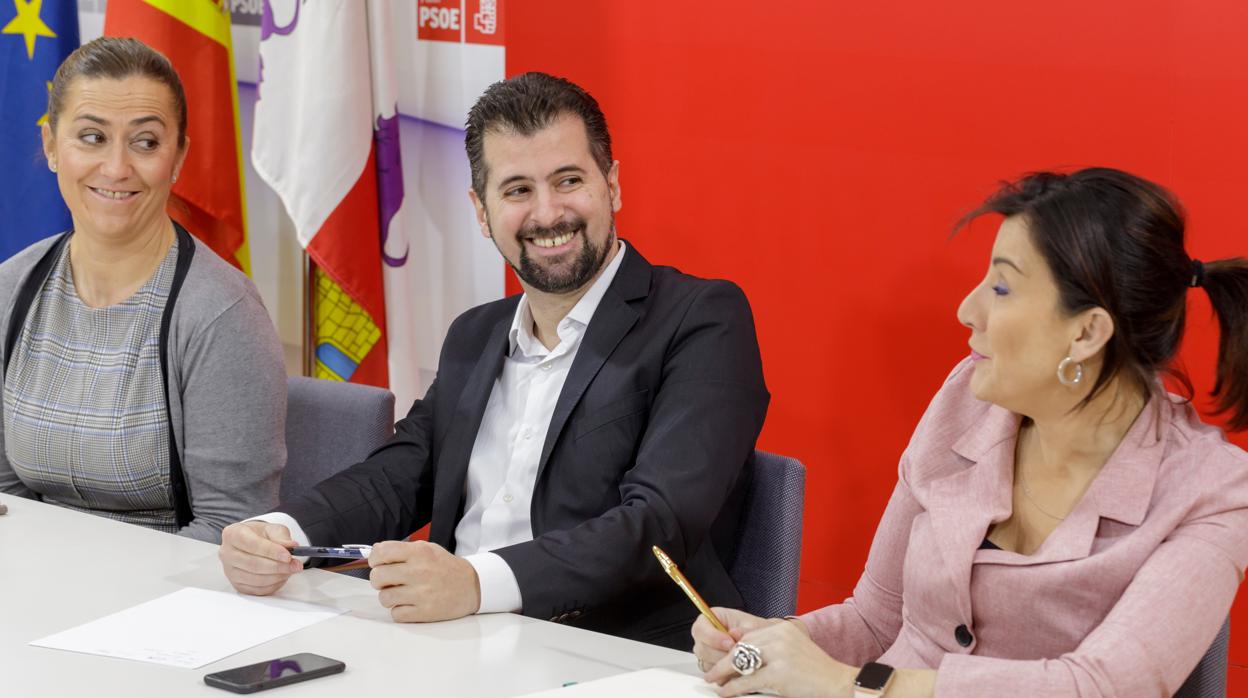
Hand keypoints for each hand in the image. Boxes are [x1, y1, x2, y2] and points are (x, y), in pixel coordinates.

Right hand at [219, 520, 302, 595]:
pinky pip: (256, 590)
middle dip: (278, 566)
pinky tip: (282, 577)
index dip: (271, 551)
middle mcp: (227, 553)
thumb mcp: (273, 529)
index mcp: (233, 534)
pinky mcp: (237, 585)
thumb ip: (282, 536)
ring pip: (255, 579)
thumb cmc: (261, 535)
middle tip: (295, 565)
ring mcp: (230, 571)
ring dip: (277, 577)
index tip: (288, 555)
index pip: (251, 544)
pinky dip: (273, 585)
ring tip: (290, 570)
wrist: (253, 542)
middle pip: (253, 564)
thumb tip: (292, 546)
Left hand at [368, 540, 480, 621]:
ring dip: (389, 597)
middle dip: (379, 580)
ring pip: (384, 598)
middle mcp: (419, 571)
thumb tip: (375, 551)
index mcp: (419, 552)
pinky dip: (399, 611)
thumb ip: (402, 549)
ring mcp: (422, 593)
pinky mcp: (425, 612)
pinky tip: (410, 604)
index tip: (378, 563)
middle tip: (388, 581)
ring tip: (401, 594)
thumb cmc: (446, 568)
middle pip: (378, 577)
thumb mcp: (428, 549)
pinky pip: (396, 614)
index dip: (374, 559)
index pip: (382, 552)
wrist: (473, 586)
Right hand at [691, 607, 777, 671]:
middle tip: (738, 654)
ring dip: (724, 666)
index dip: (712, 637)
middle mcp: (703, 637)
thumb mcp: (751, 625)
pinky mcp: (711, 667)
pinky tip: (739, 669)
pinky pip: (713, 675)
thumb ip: (743, 629)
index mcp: (709, 619)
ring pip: (707, 664)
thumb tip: (734, 633)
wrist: (760, 642)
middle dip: (721, 654)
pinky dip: (726, 675)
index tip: (730, 642)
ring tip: (741, 661)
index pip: (700, 628)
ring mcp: (705, 653)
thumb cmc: (753, 629)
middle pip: (701, 649)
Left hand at [705, 618, 852, 697]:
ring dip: (723, 673)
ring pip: (740, 662)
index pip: (748, 635)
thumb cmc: (815, 670)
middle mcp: (779, 637)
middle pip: (741, 647)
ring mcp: (778, 654)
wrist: (838, 682)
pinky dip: (733, 688)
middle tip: (712, 671)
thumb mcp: (793, 647)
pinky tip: (726, 692)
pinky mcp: (778, 673)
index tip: (722, 656)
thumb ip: (770, 643)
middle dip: (723, 660)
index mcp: (781, 628)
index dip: (732, 647)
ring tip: (714, 680)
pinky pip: (747, 680)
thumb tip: (738, 640)